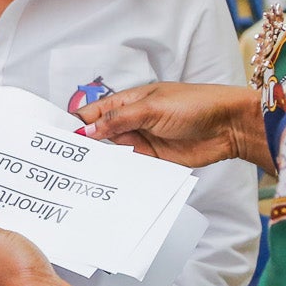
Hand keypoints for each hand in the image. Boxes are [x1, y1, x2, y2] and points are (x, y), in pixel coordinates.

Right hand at [74, 81, 272, 173]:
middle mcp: (132, 122)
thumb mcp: (152, 108)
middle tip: (62, 162)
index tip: (58, 138)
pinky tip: (106, 183)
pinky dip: (120, 175)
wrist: (228, 126)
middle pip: (100, 136)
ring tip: (79, 176)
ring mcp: (142, 142)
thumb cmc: (194, 105)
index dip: (76, 124)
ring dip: (101, 162)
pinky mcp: (154, 161)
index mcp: (128, 102)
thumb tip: (88, 130)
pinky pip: (131, 169)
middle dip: (84, 146)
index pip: (94, 112)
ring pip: (113, 154)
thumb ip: (119, 120)